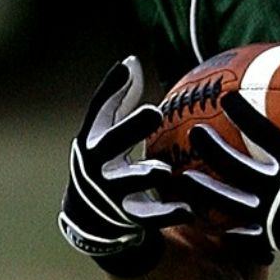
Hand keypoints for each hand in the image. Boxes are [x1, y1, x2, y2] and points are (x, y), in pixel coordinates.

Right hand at [58, 56, 188, 273]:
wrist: (90, 218)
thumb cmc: (105, 161)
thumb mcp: (105, 132)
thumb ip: (118, 100)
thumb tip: (132, 60)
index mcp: (92, 140)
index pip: (99, 111)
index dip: (112, 88)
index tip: (131, 66)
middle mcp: (96, 165)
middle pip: (110, 144)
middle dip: (130, 128)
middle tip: (154, 111)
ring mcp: (109, 193)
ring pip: (128, 182)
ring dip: (146, 174)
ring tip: (165, 170)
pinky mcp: (128, 217)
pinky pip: (150, 216)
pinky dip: (168, 212)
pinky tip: (189, 208)